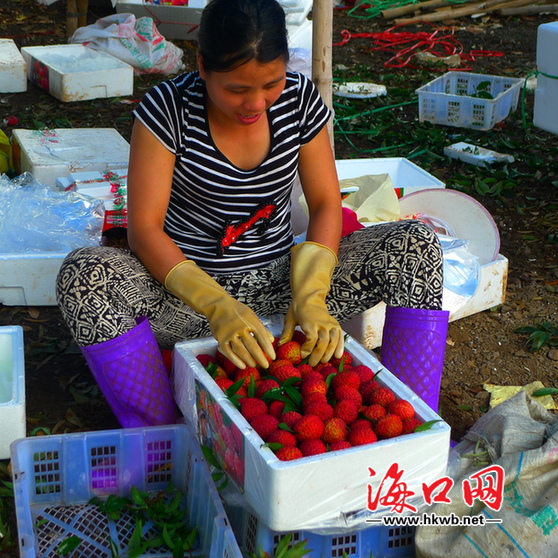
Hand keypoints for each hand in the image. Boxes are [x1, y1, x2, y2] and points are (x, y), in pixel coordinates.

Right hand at [165, 261, 274, 368]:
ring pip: (241, 350)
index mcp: (250, 320)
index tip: (273, 357)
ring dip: (249, 360)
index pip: (262, 336)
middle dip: (260, 357)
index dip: (268, 348)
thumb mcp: (251, 315)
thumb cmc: (237, 311)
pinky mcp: (220, 339)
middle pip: (252, 346)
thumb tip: (272, 340)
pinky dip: (236, 360)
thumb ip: (261, 328)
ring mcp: (229, 333)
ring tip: (254, 365)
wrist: (217, 305)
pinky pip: (229, 352)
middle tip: (266, 365)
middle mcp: (240, 327)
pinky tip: (242, 366)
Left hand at [279, 242, 343, 365]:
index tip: (302, 356)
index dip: (307, 349)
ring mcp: (330, 324)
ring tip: (323, 362)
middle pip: (323, 342)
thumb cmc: (298, 308)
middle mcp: (322, 323)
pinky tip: (338, 356)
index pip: (311, 339)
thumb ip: (287, 333)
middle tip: (312, 364)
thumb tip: (280, 347)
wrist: (310, 295)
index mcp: (309, 321)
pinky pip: (340, 337)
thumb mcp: (290, 319)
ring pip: (333, 341)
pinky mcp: (336, 324)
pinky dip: (340, 346)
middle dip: (318, 355)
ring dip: (329, 353)